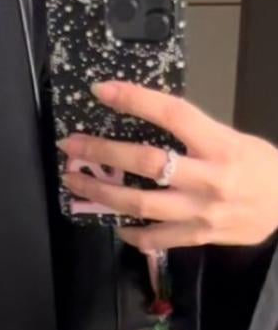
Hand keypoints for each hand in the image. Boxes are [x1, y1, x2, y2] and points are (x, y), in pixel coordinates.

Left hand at [58, 81, 277, 251]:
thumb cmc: (260, 168)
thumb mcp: (234, 140)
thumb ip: (194, 135)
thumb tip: (147, 123)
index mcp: (220, 144)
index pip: (172, 114)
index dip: (134, 100)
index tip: (101, 91)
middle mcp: (209, 177)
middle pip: (146, 162)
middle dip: (102, 153)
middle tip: (71, 146)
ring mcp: (201, 211)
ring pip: (141, 204)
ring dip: (102, 194)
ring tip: (75, 184)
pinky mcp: (197, 237)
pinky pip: (155, 238)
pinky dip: (131, 232)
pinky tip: (115, 223)